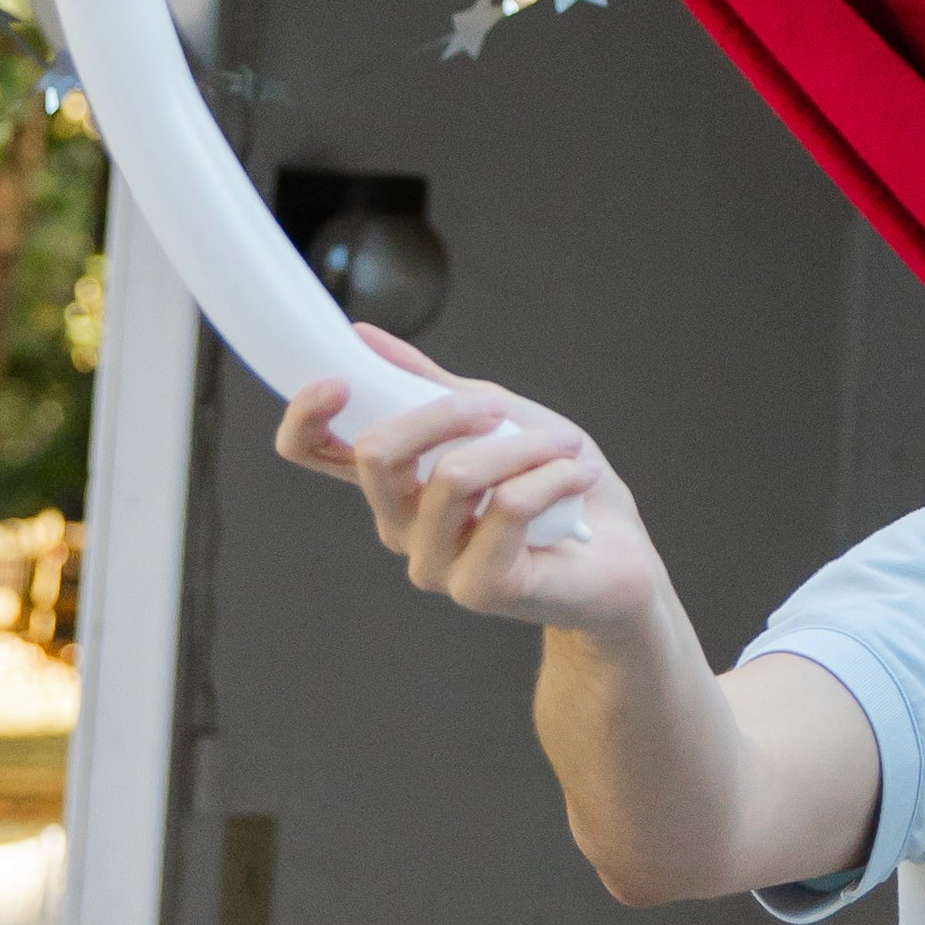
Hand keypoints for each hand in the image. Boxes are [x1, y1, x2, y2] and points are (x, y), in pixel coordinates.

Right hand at [276, 331, 668, 635]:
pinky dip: (552, 476)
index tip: (337, 379)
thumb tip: (363, 335)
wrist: (618, 550)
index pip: (312, 452)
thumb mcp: (495, 416)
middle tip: (499, 408)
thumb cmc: (552, 480)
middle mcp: (398, 526)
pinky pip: (507, 507)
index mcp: (392, 481)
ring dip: (523, 445)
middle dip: (445, 412)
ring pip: (454, 475)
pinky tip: (577, 476)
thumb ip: (430, 385)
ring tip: (566, 447)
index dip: (306, 416)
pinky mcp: (478, 588)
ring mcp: (432, 563)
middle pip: (378, 453)